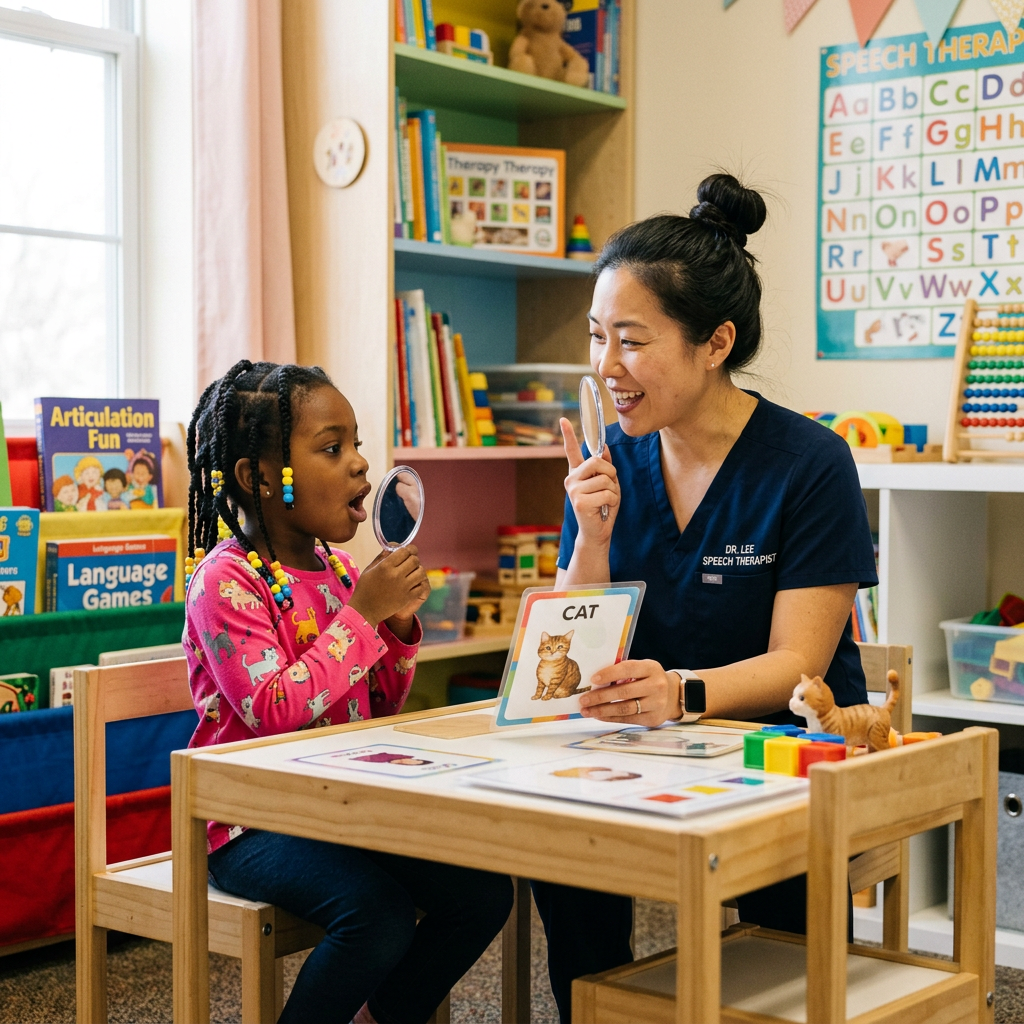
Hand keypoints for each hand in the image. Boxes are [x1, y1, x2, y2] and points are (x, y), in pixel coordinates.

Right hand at [348, 545, 429, 626]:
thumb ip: (382, 557)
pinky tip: (413, 583)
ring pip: (421, 572)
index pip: (405, 551)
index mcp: (385, 566)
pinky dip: (419, 583)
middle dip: (414, 559)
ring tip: (412, 573)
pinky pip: (421, 586)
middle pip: (415, 560)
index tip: (408, 551)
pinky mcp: (407, 597)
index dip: (409, 549)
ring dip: (418, 571)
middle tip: (410, 562)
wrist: (364, 610)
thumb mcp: (370, 569)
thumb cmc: (365, 588)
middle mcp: (395, 575)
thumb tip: (394, 546)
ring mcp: (403, 587)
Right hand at [560, 418, 618, 546]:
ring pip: (605, 479)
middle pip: (597, 461)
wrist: (597, 532)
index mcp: (577, 473)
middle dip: (610, 473)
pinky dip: (612, 501)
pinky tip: (603, 509)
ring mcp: (573, 490)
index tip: (563, 419)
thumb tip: (604, 448)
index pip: (571, 451)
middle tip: (609, 487)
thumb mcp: (608, 483)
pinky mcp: (580, 501)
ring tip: (605, 501)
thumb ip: (605, 467)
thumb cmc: (603, 507)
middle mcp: (571, 479)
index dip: (568, 434)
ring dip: (613, 491)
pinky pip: (606, 493)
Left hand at [579, 659, 682, 726]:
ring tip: (587, 711)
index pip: (628, 669)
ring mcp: (656, 704)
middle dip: (600, 696)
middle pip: (624, 692)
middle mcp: (656, 685)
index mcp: (651, 668)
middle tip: (583, 700)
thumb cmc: (649, 679)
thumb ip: (624, 671)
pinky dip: (611, 718)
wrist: (673, 695)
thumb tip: (595, 680)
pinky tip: (599, 716)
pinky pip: (627, 719)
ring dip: (602, 710)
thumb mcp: (642, 669)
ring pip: (624, 709)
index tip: (593, 680)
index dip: (609, 674)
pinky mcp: (652, 719)